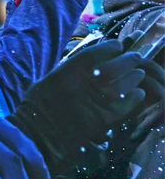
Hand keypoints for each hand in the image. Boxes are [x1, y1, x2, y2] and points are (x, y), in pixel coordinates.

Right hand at [7, 39, 150, 172]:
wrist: (40, 132)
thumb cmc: (40, 105)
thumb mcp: (51, 79)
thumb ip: (71, 70)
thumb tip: (91, 64)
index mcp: (70, 70)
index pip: (98, 53)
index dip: (111, 47)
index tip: (118, 45)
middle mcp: (87, 82)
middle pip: (117, 65)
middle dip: (128, 60)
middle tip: (134, 57)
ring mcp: (99, 100)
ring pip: (126, 83)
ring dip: (134, 76)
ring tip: (137, 74)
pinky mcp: (107, 118)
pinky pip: (128, 104)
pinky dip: (135, 96)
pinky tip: (137, 93)